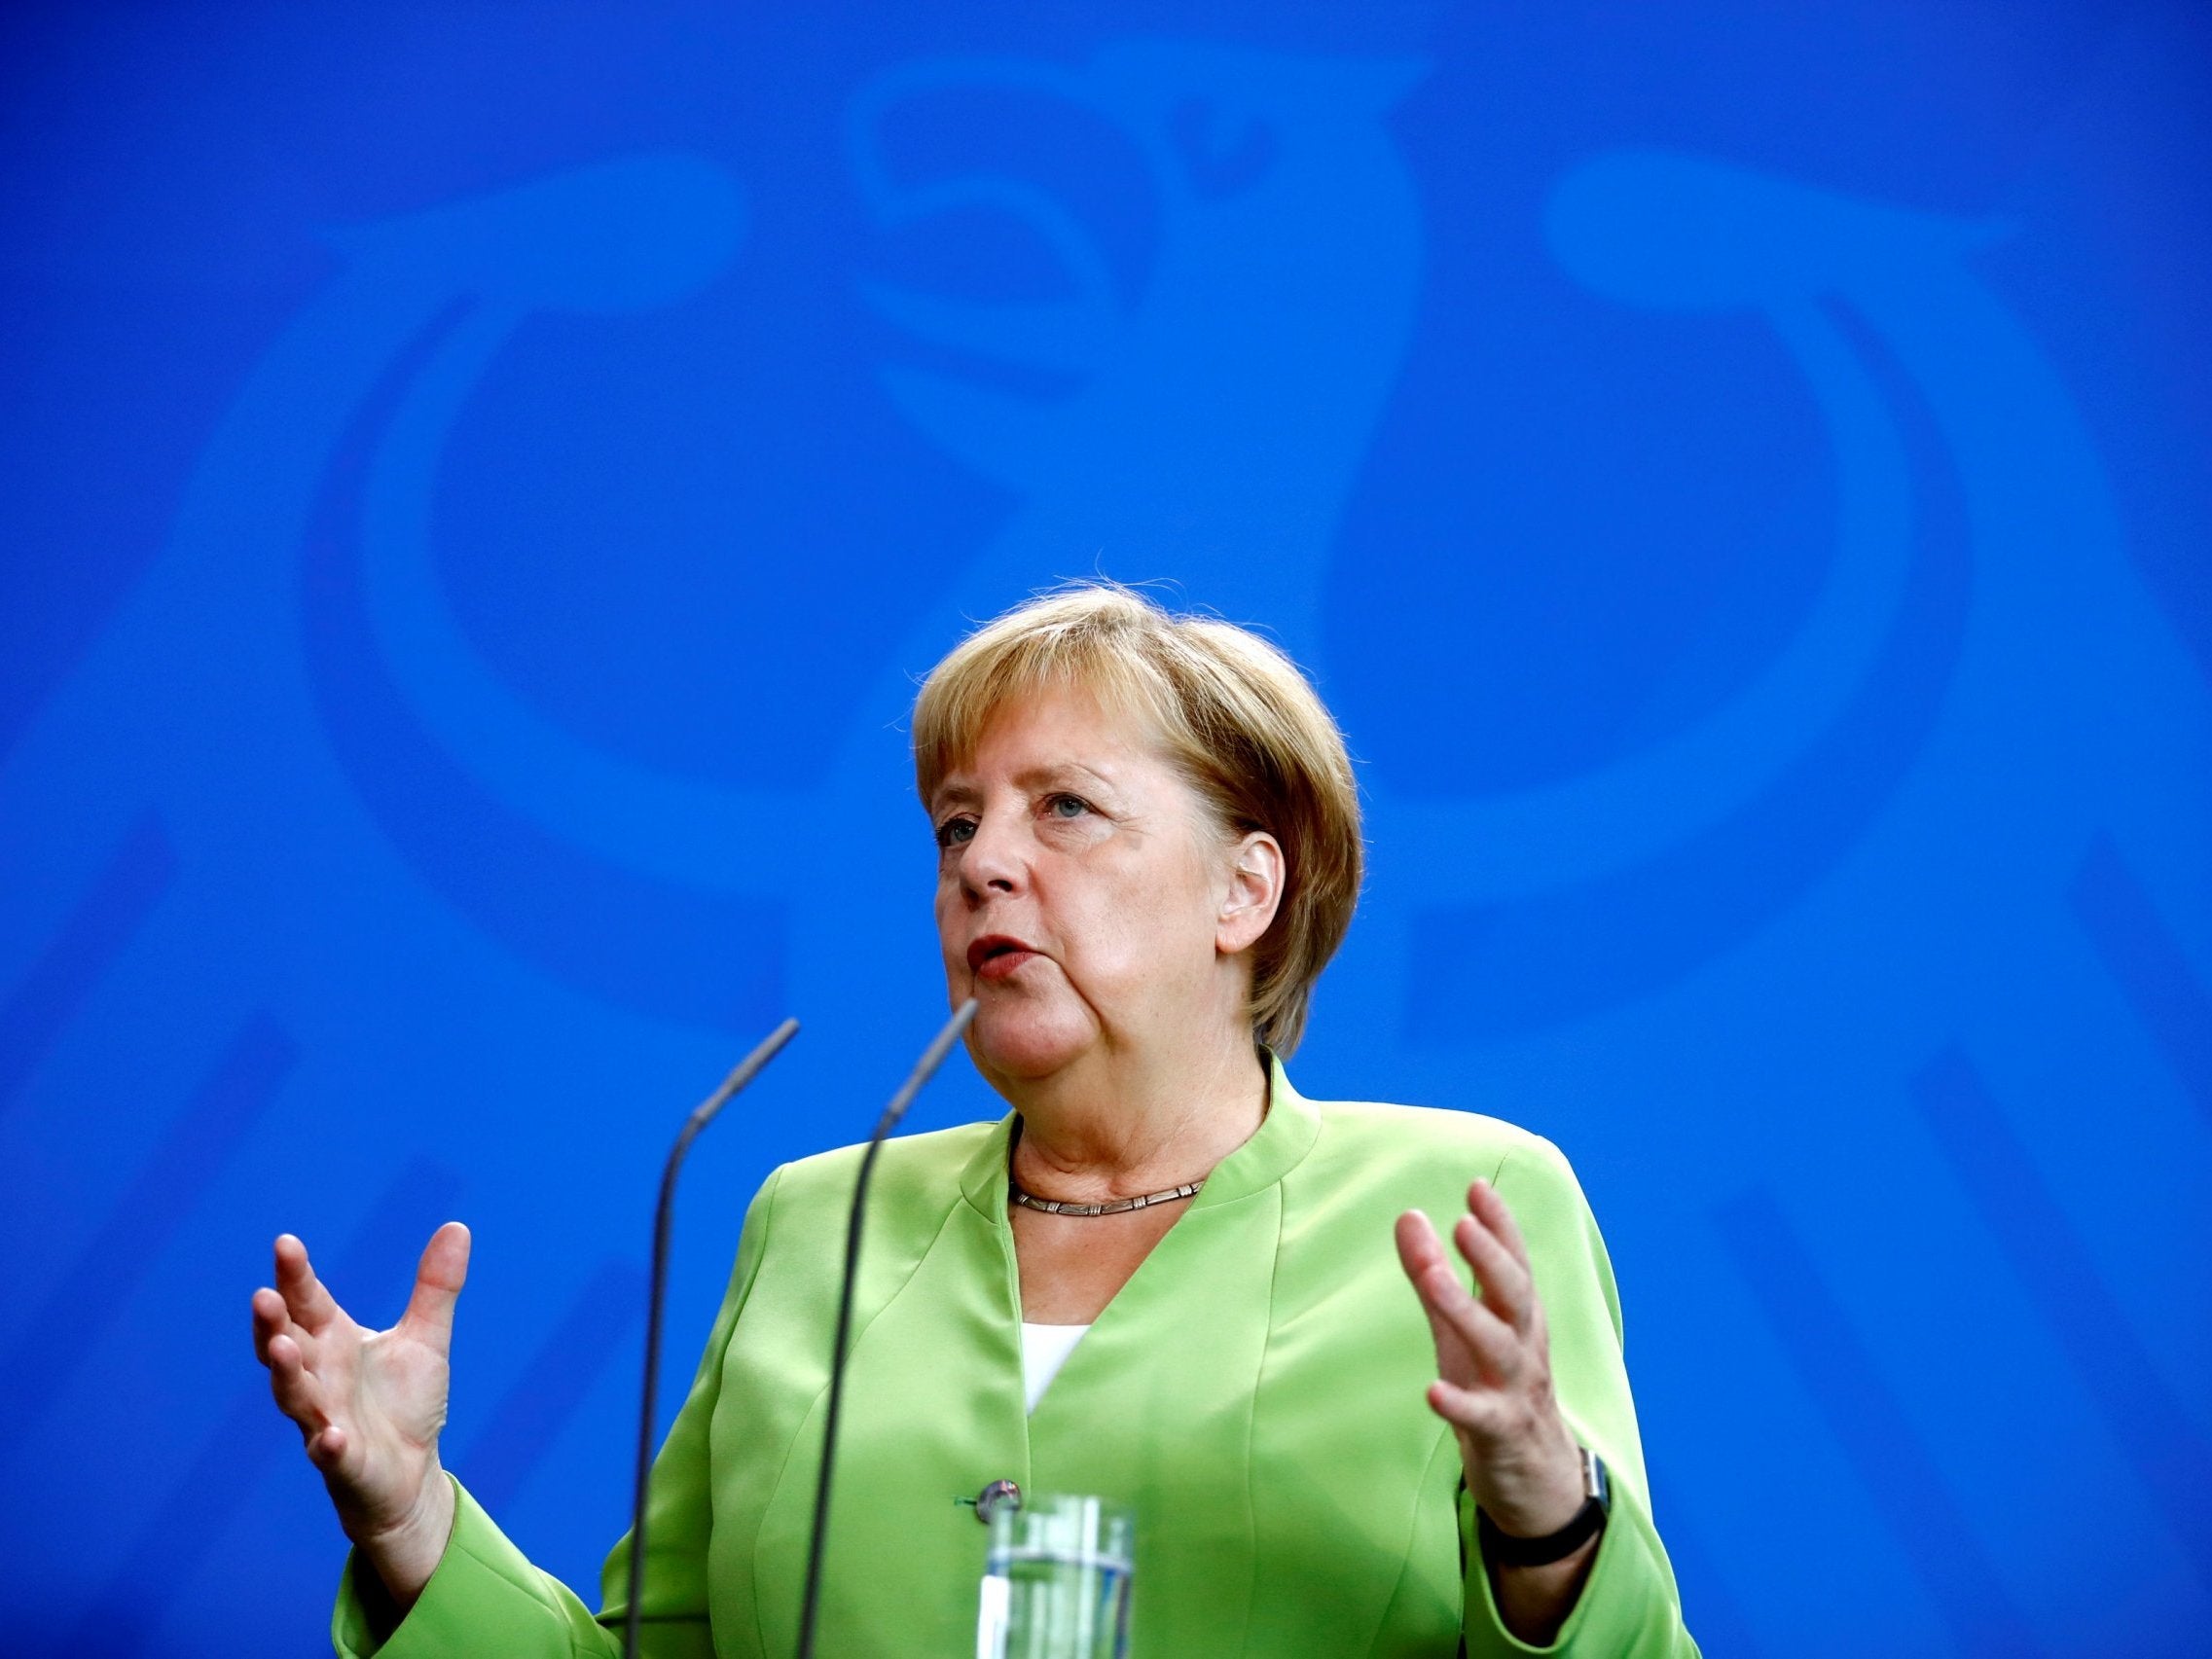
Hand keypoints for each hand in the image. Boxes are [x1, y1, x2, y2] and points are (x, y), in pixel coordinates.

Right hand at [250, 1223, 469, 1605]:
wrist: (410, 1473)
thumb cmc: (405, 1403)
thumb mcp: (424, 1338)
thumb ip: (435, 1287)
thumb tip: (457, 1225)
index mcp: (334, 1342)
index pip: (308, 1303)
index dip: (295, 1275)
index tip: (285, 1242)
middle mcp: (319, 1378)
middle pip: (286, 1345)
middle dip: (272, 1323)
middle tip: (262, 1295)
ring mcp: (324, 1419)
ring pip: (295, 1396)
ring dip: (285, 1374)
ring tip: (280, 1349)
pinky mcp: (342, 1462)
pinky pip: (330, 1453)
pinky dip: (328, 1445)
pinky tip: (331, 1437)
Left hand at [1395, 1181, 1584, 1540]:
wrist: (1538, 1476)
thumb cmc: (1494, 1385)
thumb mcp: (1461, 1327)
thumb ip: (1434, 1273)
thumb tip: (1408, 1214)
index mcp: (1517, 1316)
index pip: (1514, 1262)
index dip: (1499, 1225)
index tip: (1477, 1187)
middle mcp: (1524, 1345)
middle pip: (1515, 1295)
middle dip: (1491, 1258)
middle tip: (1464, 1223)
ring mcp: (1515, 1389)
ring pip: (1498, 1347)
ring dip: (1467, 1311)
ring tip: (1434, 1281)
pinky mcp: (1501, 1432)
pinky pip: (1481, 1417)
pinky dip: (1458, 1404)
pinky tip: (1432, 1392)